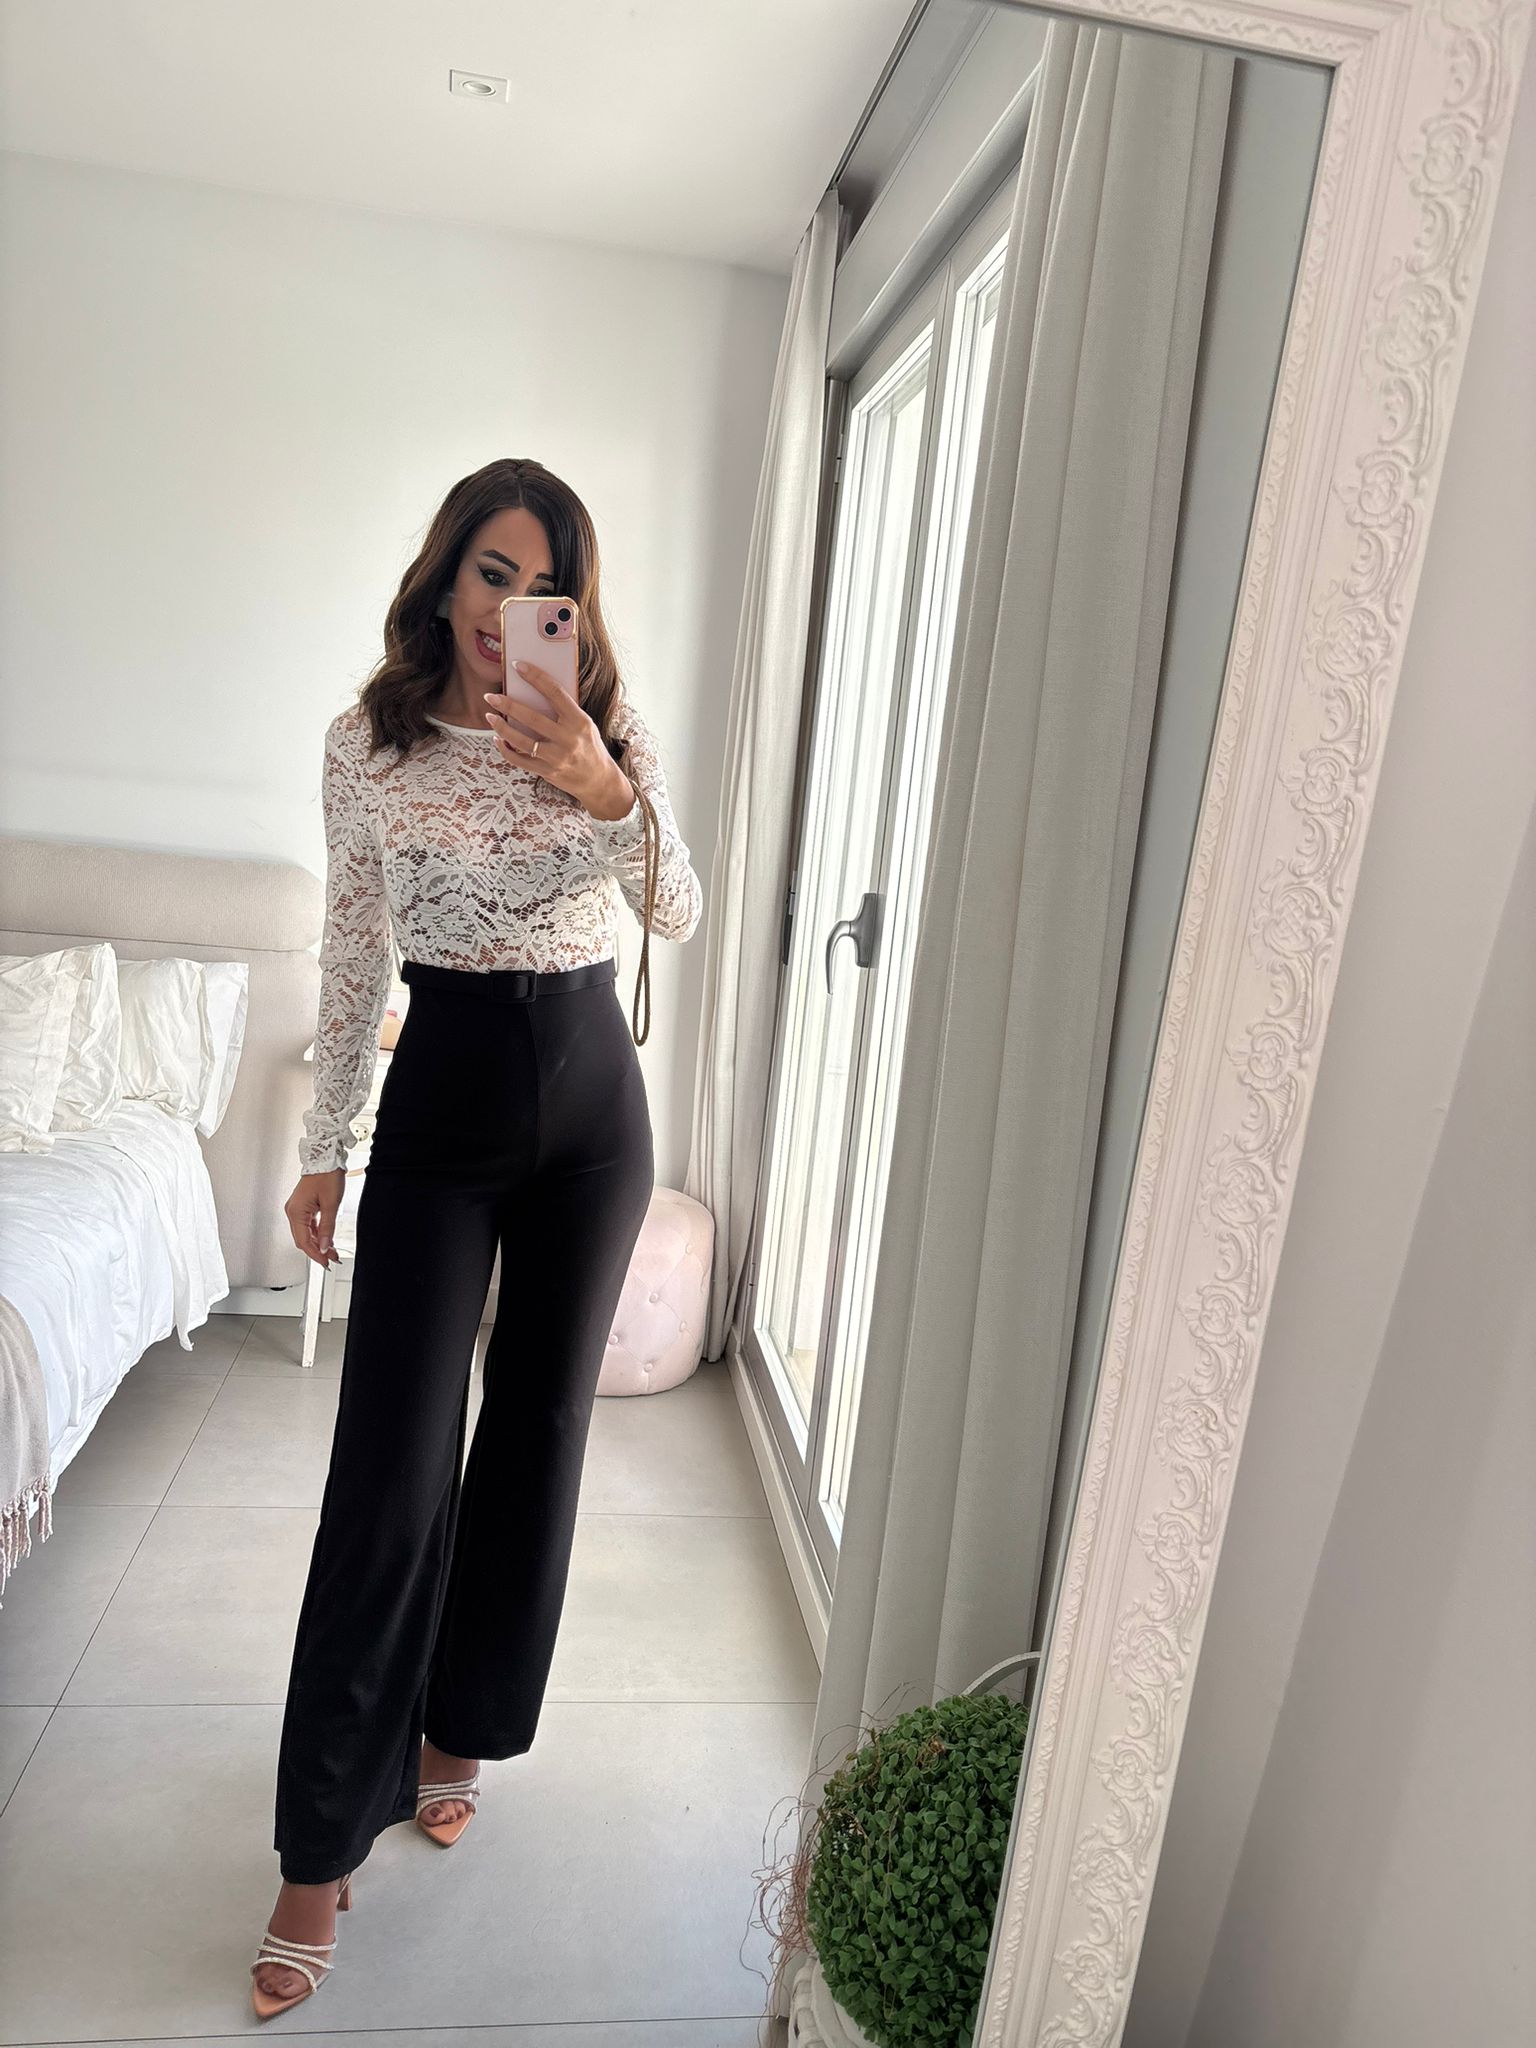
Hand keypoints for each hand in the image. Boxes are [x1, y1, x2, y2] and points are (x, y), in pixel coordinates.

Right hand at [287, 1170, 343, 1268]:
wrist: (326, 1158)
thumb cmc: (326, 1175)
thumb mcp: (331, 1204)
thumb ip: (327, 1228)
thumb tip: (324, 1246)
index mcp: (296, 1212)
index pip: (303, 1241)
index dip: (316, 1254)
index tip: (326, 1263)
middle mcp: (293, 1212)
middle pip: (303, 1239)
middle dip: (318, 1251)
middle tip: (332, 1259)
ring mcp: (297, 1209)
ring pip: (306, 1234)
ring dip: (318, 1244)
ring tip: (332, 1252)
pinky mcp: (303, 1207)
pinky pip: (309, 1226)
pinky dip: (318, 1234)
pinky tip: (327, 1240)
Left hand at [482, 662, 631, 816]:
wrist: (599, 781)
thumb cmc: (589, 746)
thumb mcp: (584, 724)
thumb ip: (564, 711)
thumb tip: (533, 692)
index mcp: (579, 721)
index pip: (555, 693)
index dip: (535, 677)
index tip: (517, 666)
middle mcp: (569, 739)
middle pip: (532, 718)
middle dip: (507, 705)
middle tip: (491, 696)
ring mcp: (557, 757)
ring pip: (521, 741)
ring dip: (501, 727)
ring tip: (489, 717)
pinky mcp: (548, 772)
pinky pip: (520, 760)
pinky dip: (505, 749)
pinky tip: (498, 739)